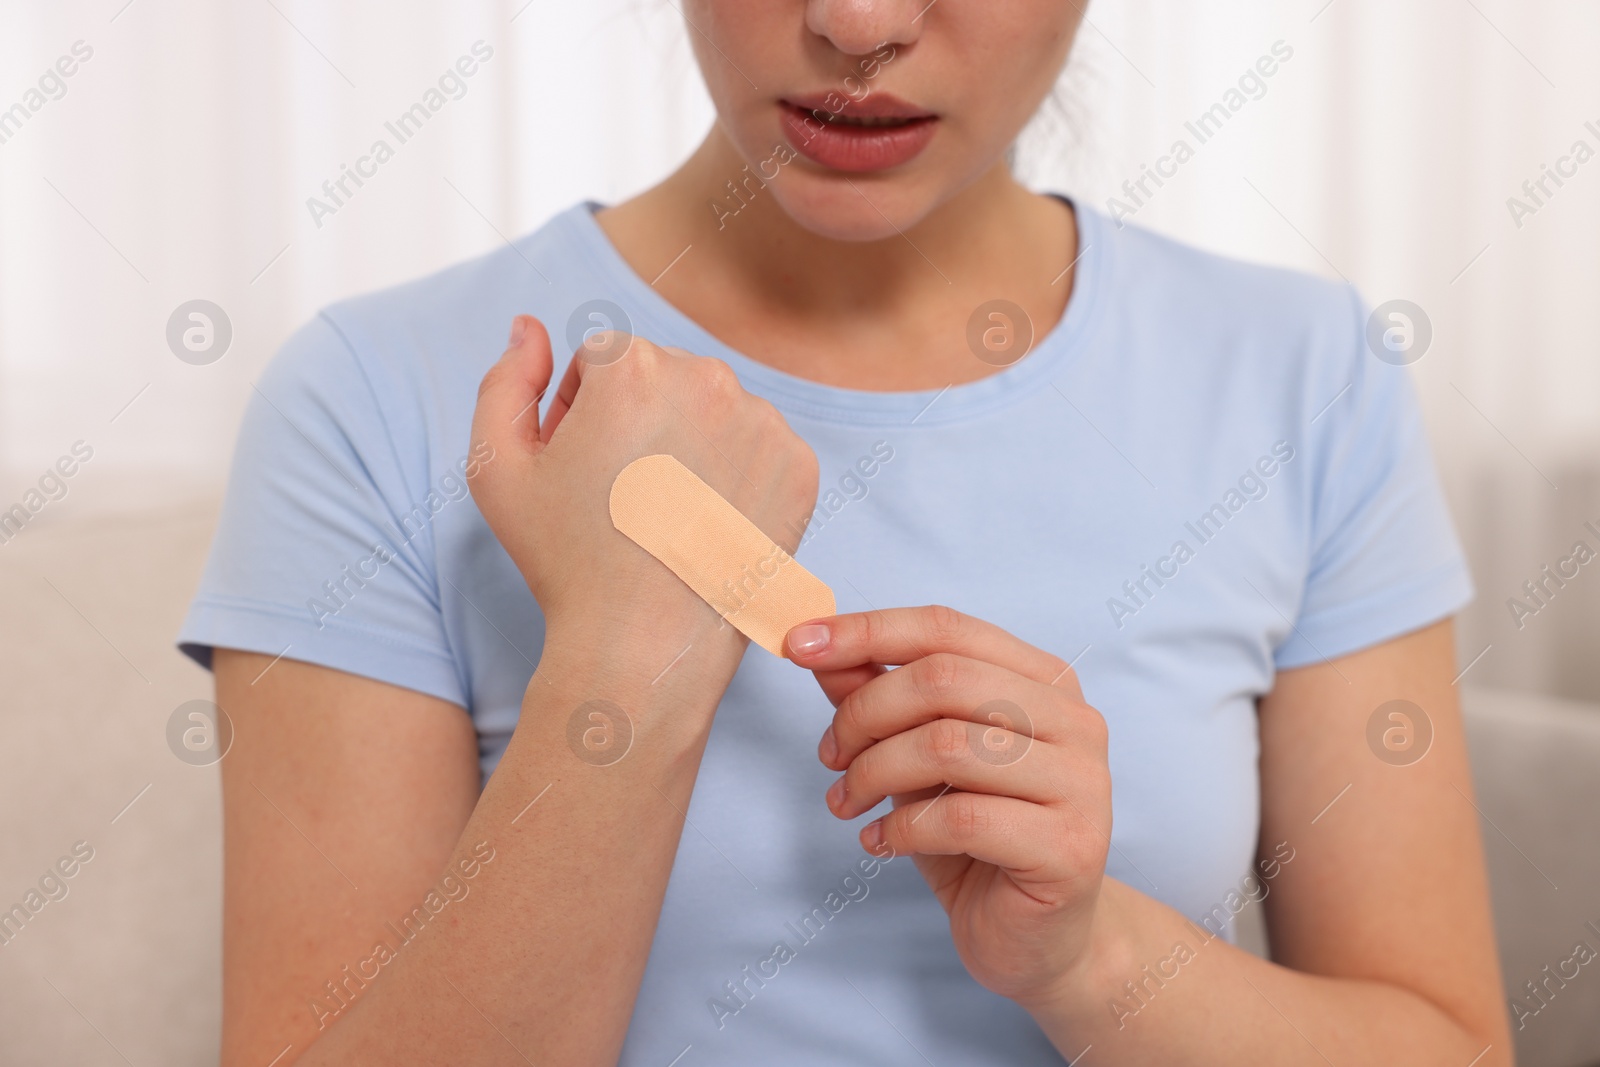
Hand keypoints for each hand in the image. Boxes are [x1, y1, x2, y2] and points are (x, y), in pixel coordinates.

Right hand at [470, 317, 820, 684]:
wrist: (644, 644)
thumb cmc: (564, 560)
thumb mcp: (498, 469)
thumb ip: (505, 382)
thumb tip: (529, 328)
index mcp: (633, 365)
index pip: (604, 359)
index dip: (583, 413)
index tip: (584, 469)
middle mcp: (707, 378)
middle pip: (664, 376)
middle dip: (639, 420)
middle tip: (623, 497)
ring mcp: (763, 422)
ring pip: (715, 410)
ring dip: (691, 444)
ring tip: (667, 515)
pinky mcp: (800, 466)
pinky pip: (760, 448)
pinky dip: (737, 477)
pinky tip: (708, 525)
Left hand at [786, 606, 1111, 1005]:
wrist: (1033, 937)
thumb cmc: (977, 838)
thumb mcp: (917, 757)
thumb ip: (879, 697)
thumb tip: (822, 651)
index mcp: (1044, 679)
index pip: (946, 629)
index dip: (867, 631)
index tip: (798, 644)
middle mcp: (1075, 720)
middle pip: (944, 680)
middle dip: (865, 713)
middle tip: (830, 756)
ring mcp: (1082, 783)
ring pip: (948, 745)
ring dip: (874, 772)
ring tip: (847, 802)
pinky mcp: (1069, 847)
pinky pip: (960, 817)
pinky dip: (900, 827)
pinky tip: (879, 843)